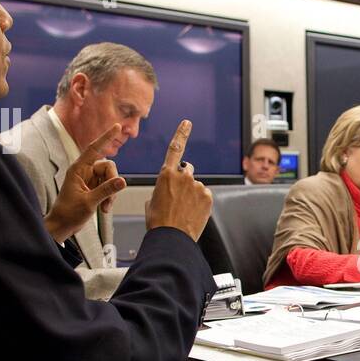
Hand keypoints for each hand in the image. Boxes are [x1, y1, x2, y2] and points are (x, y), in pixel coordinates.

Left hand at [44, 123, 126, 242]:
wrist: (62, 226)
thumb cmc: (69, 213)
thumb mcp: (89, 202)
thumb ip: (106, 190)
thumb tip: (123, 181)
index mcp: (78, 169)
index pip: (94, 149)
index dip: (106, 138)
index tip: (116, 126)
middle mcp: (84, 172)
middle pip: (108, 167)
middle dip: (113, 182)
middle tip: (110, 199)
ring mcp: (90, 180)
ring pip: (110, 178)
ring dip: (111, 193)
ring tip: (105, 208)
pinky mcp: (94, 189)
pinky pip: (109, 187)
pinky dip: (110, 198)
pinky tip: (105, 209)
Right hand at [144, 120, 212, 242]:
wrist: (171, 238)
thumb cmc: (158, 221)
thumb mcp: (152, 201)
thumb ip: (161, 188)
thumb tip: (167, 191)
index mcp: (166, 174)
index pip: (175, 147)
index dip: (182, 133)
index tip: (187, 123)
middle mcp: (183, 176)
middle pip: (187, 170)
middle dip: (184, 180)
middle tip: (179, 198)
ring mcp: (197, 186)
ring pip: (196, 186)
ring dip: (191, 195)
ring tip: (183, 211)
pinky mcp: (207, 196)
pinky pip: (204, 195)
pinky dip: (200, 203)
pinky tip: (192, 213)